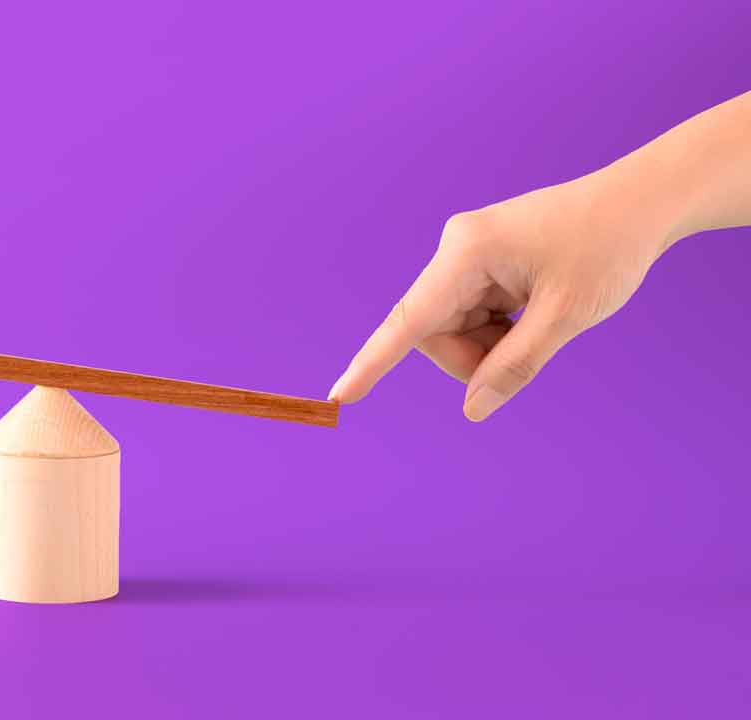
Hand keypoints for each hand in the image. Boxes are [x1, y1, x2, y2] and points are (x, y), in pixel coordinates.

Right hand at [329, 170, 675, 420]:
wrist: (642, 202)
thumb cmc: (608, 248)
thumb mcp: (566, 315)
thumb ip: (515, 366)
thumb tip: (474, 410)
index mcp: (466, 252)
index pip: (408, 321)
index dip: (372, 364)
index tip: (339, 396)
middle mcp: (456, 251)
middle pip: (433, 331)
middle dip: (471, 357)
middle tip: (527, 353)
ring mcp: (467, 257)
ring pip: (453, 328)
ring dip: (490, 345)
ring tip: (542, 324)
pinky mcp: (482, 265)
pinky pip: (472, 315)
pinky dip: (499, 331)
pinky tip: (536, 312)